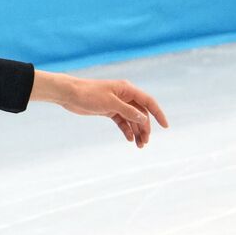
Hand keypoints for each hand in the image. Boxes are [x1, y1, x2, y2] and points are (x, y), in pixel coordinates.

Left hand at [32, 72, 167, 147]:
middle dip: (145, 128)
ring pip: (132, 119)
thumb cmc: (89, 94)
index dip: (158, 114)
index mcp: (127, 89)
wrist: (69, 94)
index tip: (166, 126)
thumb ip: (128, 111)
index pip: (148, 102)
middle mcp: (124, 96)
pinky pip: (122, 121)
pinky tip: (129, 139)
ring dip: (137, 131)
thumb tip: (144, 119)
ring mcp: (117, 104)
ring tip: (139, 145)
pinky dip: (126, 130)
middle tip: (145, 143)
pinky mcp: (108, 110)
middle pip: (141, 113)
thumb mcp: (110, 103)